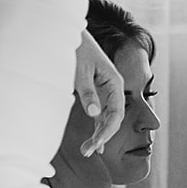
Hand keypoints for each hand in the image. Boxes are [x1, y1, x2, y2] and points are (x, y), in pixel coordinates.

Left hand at [73, 29, 123, 157]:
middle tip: (88, 152)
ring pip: (106, 117)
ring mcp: (104, 91)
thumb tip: (93, 113)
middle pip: (113, 118)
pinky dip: (96, 127)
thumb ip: (87, 92)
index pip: (116, 112)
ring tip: (86, 150)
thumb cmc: (77, 50)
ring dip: (98, 134)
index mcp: (115, 82)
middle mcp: (113, 88)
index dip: (107, 130)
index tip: (96, 145)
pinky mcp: (95, 93)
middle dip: (102, 136)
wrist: (70, 35)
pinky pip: (99, 113)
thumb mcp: (80, 71)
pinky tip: (93, 140)